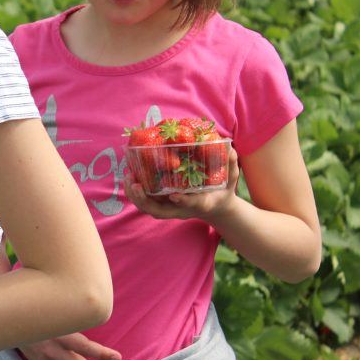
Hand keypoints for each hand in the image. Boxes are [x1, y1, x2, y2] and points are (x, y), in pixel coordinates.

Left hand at [125, 147, 240, 220]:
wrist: (215, 207)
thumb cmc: (221, 192)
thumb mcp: (230, 179)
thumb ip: (230, 165)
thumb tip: (229, 147)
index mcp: (201, 204)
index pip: (193, 205)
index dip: (184, 201)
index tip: (176, 196)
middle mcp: (181, 209)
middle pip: (158, 211)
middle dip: (144, 200)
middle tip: (136, 184)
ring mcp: (170, 207)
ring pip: (148, 207)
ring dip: (135, 195)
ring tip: (128, 177)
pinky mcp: (163, 203)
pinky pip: (145, 200)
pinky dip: (135, 191)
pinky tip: (130, 174)